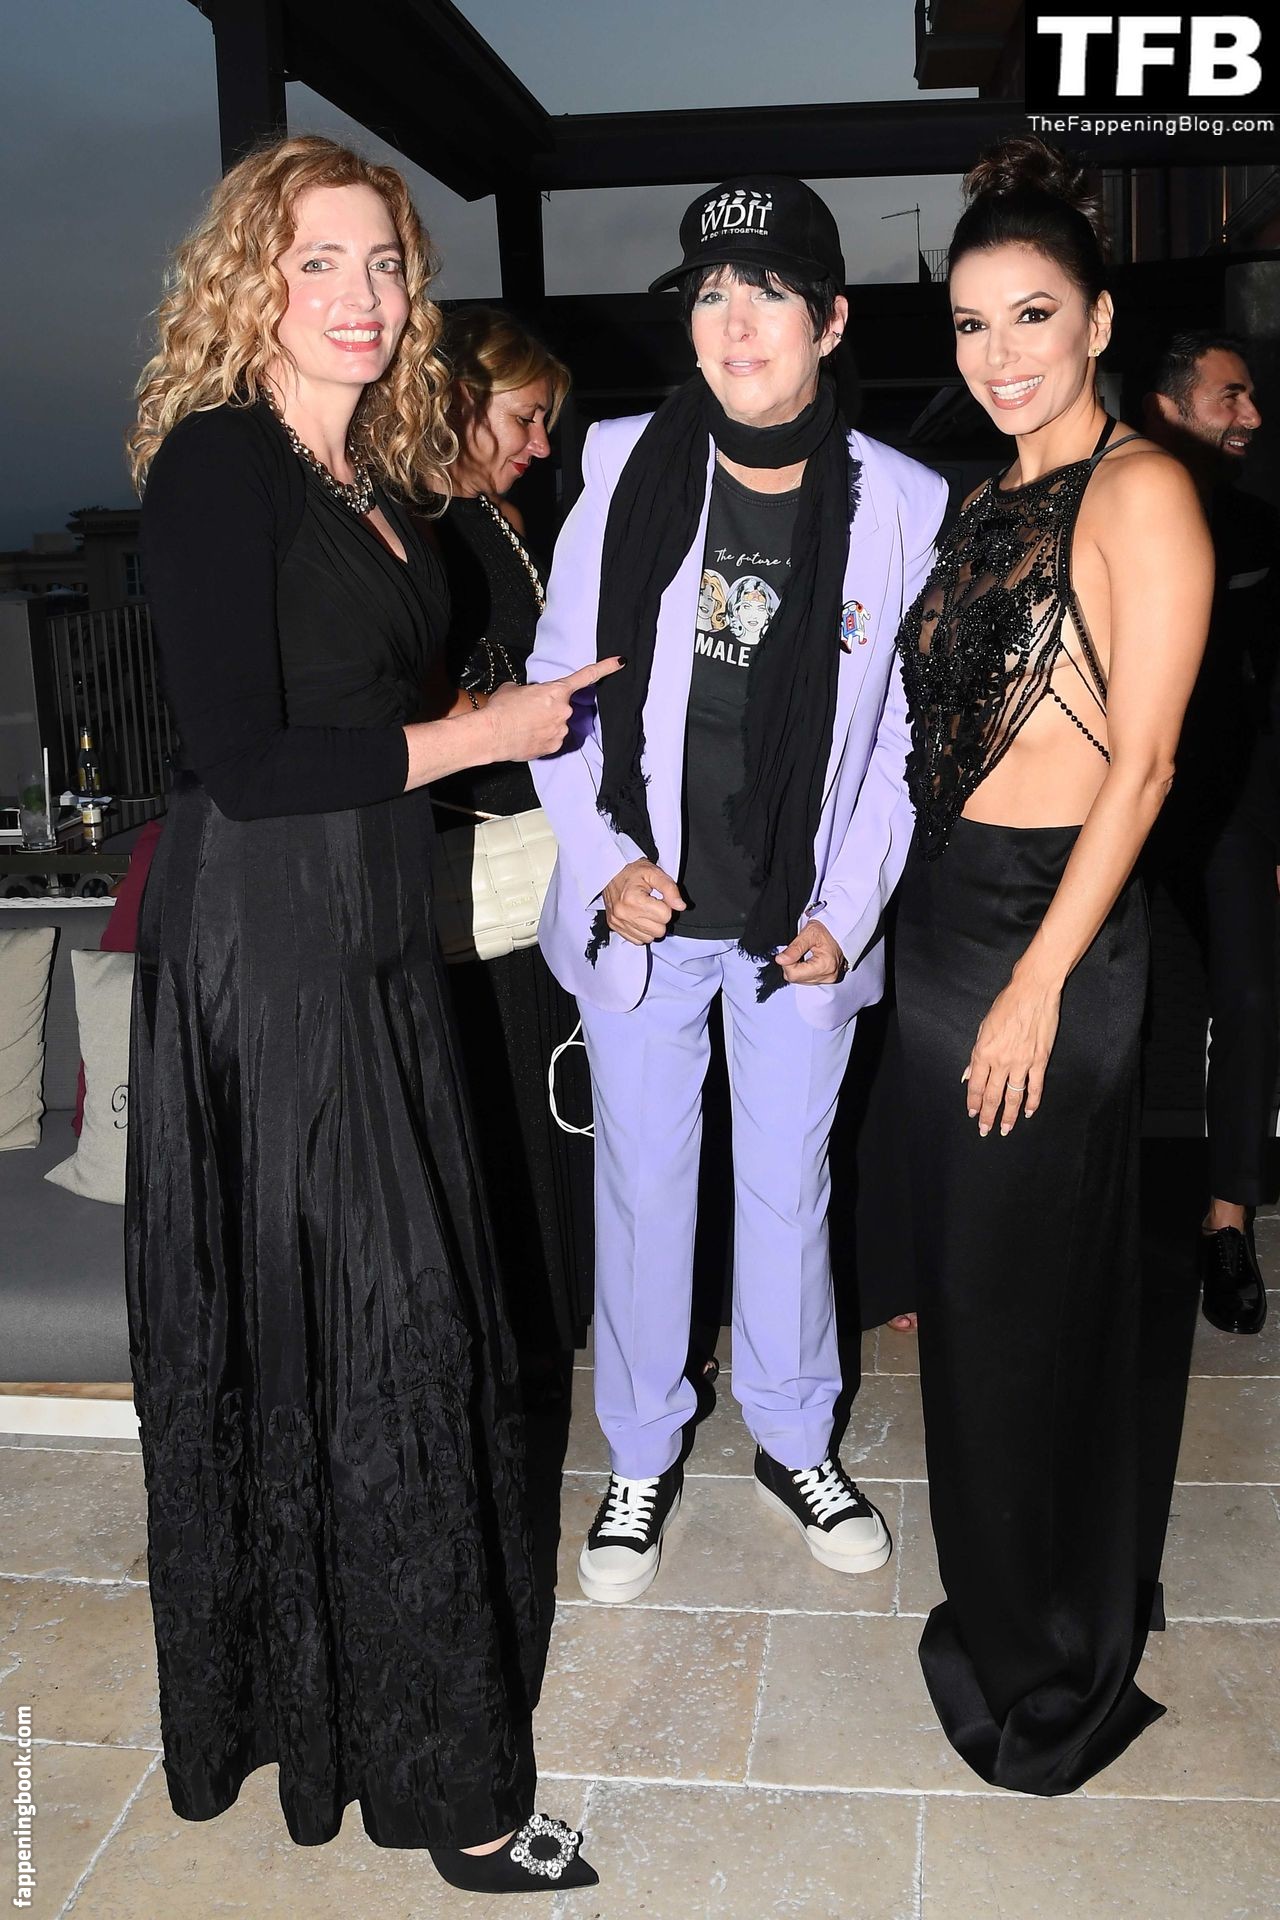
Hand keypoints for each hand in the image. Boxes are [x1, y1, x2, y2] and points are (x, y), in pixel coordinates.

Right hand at [485, 657, 624, 762]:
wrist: (492, 734)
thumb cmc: (501, 710)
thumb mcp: (513, 689)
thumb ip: (529, 690)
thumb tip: (529, 696)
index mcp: (556, 691)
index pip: (586, 676)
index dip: (605, 668)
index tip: (620, 662)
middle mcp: (564, 711)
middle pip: (562, 707)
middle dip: (548, 709)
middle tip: (528, 712)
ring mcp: (561, 730)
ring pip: (556, 725)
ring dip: (544, 724)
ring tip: (523, 726)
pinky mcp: (555, 747)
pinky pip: (552, 740)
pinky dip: (541, 738)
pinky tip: (527, 737)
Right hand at [603, 860, 686, 944]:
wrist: (611, 872)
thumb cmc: (632, 871)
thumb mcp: (654, 873)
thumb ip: (670, 889)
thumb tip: (680, 906)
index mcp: (633, 899)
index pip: (665, 916)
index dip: (666, 906)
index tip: (659, 899)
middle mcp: (624, 913)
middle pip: (658, 930)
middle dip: (660, 918)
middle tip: (653, 905)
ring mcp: (618, 922)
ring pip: (649, 938)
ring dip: (651, 927)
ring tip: (646, 911)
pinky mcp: (615, 927)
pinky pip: (637, 940)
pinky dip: (641, 931)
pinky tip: (639, 918)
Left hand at [774, 919, 846, 986]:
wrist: (840, 930)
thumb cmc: (828, 929)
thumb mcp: (809, 933)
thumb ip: (794, 948)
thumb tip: (781, 960)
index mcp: (825, 966)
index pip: (794, 974)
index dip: (787, 963)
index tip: (790, 951)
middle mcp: (828, 976)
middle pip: (796, 978)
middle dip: (791, 965)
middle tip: (798, 950)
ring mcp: (828, 979)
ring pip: (799, 980)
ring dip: (797, 968)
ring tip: (805, 954)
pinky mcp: (825, 979)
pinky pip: (806, 979)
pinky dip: (803, 970)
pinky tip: (808, 959)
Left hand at [964, 975, 1060, 1136]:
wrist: (1033, 992)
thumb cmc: (1007, 1005)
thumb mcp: (984, 1027)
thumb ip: (977, 1054)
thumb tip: (969, 1075)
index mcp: (984, 1051)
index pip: (976, 1085)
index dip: (973, 1102)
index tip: (973, 1114)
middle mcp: (1001, 1061)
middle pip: (993, 1096)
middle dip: (988, 1116)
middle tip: (985, 1130)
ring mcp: (1021, 1063)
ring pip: (1013, 1097)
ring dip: (1008, 1116)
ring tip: (1005, 1129)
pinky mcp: (1039, 1060)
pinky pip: (1035, 1087)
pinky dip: (1032, 1102)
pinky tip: (1028, 1113)